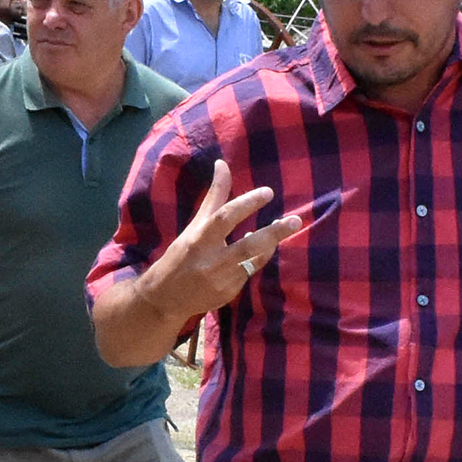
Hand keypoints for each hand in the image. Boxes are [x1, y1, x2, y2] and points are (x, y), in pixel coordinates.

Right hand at [139, 156, 306, 322]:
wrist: (166, 297)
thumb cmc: (181, 255)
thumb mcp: (195, 226)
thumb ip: (214, 198)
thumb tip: (222, 164)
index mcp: (199, 239)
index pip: (225, 218)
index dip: (247, 204)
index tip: (268, 193)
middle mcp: (211, 261)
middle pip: (249, 246)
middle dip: (275, 233)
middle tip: (296, 220)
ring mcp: (222, 280)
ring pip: (255, 260)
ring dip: (270, 244)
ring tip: (280, 229)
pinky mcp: (229, 294)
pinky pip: (249, 273)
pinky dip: (255, 260)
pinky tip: (254, 252)